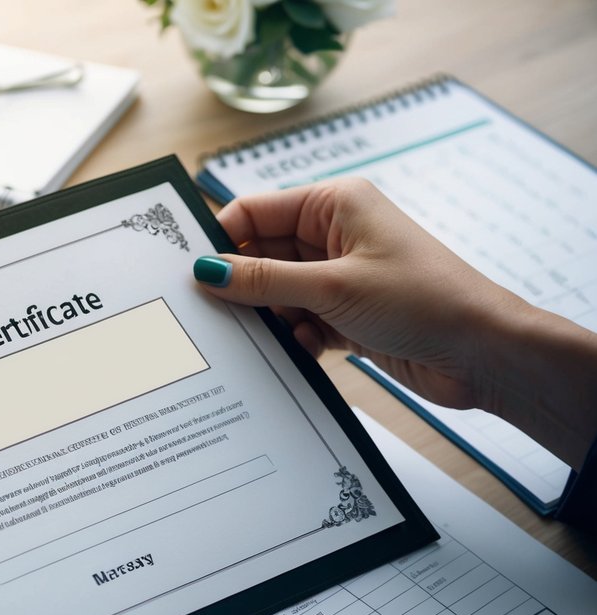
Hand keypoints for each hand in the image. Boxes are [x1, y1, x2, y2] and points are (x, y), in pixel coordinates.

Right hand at [195, 178, 596, 467]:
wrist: (484, 353)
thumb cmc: (425, 300)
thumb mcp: (332, 287)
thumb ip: (263, 280)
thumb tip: (206, 271)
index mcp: (334, 204)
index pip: (254, 211)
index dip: (220, 240)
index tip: (188, 273)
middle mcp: (333, 234)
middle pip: (260, 254)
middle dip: (241, 285)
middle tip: (213, 315)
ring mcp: (339, 276)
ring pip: (275, 293)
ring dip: (268, 318)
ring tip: (266, 337)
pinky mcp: (344, 314)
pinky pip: (296, 321)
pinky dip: (292, 338)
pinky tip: (302, 350)